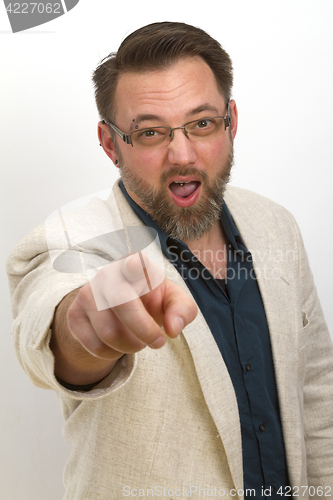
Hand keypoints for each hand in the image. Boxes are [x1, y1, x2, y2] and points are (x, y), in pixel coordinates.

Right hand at [67, 252, 197, 360]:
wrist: (118, 310)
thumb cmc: (151, 300)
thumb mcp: (172, 300)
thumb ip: (183, 310)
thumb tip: (173, 329)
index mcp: (135, 265)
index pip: (133, 260)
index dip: (134, 263)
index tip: (136, 265)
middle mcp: (108, 275)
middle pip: (122, 303)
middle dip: (144, 330)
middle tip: (158, 342)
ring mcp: (88, 294)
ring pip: (109, 332)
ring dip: (131, 346)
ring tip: (138, 342)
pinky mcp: (75, 315)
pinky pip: (95, 345)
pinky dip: (113, 354)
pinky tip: (119, 344)